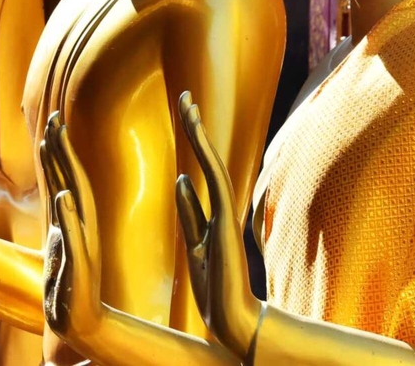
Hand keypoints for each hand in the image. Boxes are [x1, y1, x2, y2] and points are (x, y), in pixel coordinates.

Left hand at [42, 112, 106, 344]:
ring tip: (54, 142)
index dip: (60, 148)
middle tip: (54, 116)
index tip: (54, 119)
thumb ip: (61, 215)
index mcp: (76, 218)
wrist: (78, 321)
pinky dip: (68, 215)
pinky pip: (73, 236)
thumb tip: (60, 191)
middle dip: (62, 147)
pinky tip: (62, 196)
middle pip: (72, 177)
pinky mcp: (78, 265)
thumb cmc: (68, 281)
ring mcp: (82, 244)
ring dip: (63, 169)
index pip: (67, 176)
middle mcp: (82, 225)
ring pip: (73, 198)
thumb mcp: (62, 241)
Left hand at [175, 91, 261, 358]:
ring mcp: (225, 210)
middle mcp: (220, 205)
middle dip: (194, 126)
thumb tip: (182, 180)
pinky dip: (205, 152)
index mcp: (211, 210)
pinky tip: (196, 129)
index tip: (186, 115)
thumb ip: (190, 213)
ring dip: (198, 131)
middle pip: (206, 157)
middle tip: (185, 95)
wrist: (232, 318)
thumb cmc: (215, 289)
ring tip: (187, 101)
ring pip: (211, 161)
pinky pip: (216, 177)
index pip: (199, 167)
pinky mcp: (226, 218)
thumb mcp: (196, 244)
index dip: (192, 141)